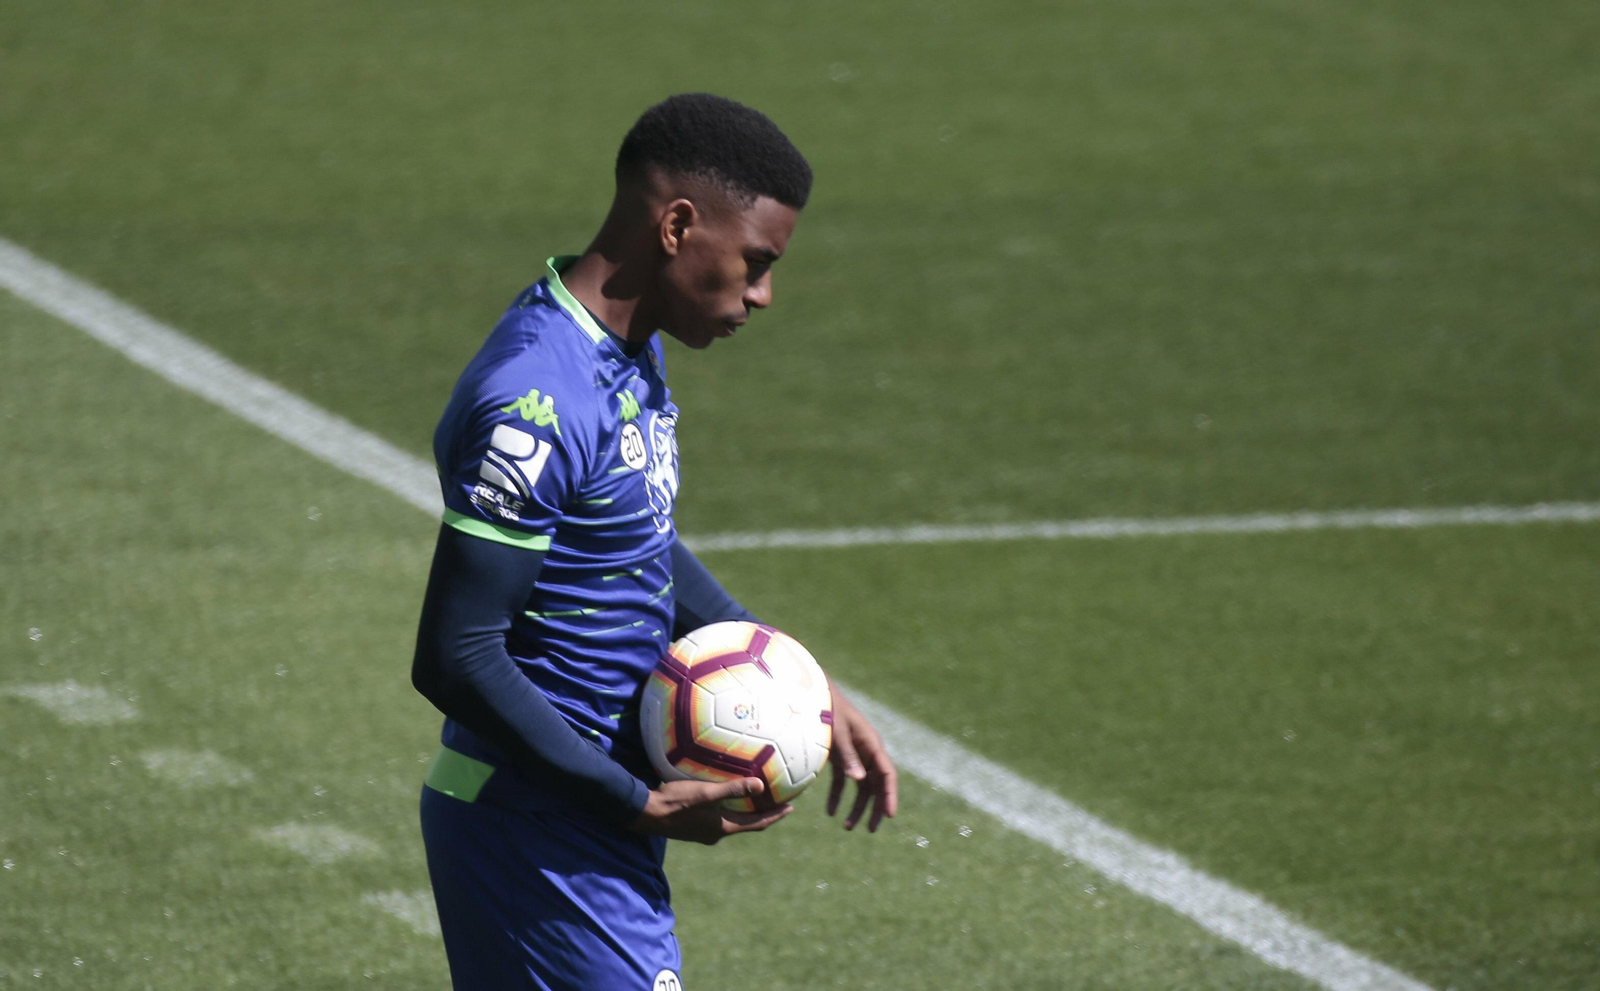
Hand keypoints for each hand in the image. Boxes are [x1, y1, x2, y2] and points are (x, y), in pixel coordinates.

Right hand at [628, 777, 792, 844]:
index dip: (775, 815)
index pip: (757, 823)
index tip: (792, 807)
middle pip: (747, 823)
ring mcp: (703, 832)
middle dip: (764, 812)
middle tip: (779, 800)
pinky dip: (730, 809)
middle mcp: (716, 833)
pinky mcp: (693, 826)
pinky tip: (725, 797)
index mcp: (723, 828)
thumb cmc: (676, 802)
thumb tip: (761, 785)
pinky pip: (719, 818)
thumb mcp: (706, 793)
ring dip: (746, 811)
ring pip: (732, 821)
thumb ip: (732, 789)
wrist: (645, 814)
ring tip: (756, 797)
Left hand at [827, 686, 898, 831]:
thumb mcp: (836, 732)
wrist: (814, 693)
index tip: (889, 815)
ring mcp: (854, 753)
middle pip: (876, 784)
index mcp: (871, 744)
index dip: (890, 795)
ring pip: (861, 786)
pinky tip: (830, 812)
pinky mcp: (840, 755)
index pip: (887, 774)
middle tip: (870, 830)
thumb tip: (859, 781)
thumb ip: (847, 755)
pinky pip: (843, 780)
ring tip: (847, 827)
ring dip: (856, 806)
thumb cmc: (827, 709)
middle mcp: (867, 751)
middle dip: (874, 808)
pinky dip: (838, 796)